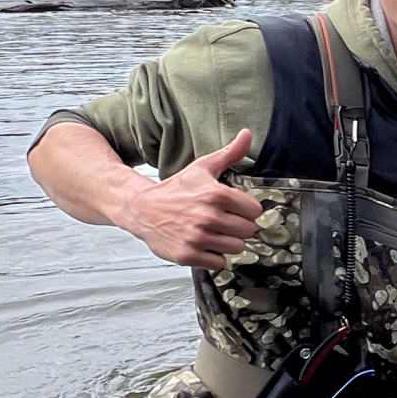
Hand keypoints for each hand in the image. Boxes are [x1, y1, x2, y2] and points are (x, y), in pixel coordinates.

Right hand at [120, 130, 263, 269]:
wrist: (142, 208)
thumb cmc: (175, 189)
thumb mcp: (202, 168)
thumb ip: (229, 153)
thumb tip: (247, 134)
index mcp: (216, 194)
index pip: (255, 211)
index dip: (246, 210)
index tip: (235, 209)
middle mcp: (208, 217)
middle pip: (248, 231)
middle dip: (238, 227)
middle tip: (223, 222)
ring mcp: (197, 237)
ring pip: (236, 248)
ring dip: (227, 242)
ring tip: (213, 233)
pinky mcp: (188, 255)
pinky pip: (219, 263)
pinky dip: (214, 257)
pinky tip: (204, 245)